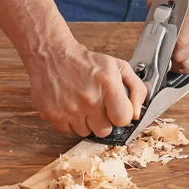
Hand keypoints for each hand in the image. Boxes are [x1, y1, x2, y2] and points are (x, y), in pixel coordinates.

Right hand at [25, 41, 146, 137]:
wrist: (51, 55)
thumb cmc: (85, 62)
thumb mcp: (117, 66)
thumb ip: (135, 89)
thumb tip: (137, 113)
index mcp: (107, 84)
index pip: (123, 119)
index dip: (121, 116)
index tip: (116, 110)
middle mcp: (89, 99)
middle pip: (105, 130)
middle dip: (103, 120)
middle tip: (96, 105)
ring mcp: (70, 109)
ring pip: (86, 132)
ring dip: (85, 122)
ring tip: (81, 104)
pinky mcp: (54, 116)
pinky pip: (69, 132)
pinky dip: (70, 123)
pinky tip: (70, 107)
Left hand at [147, 0, 188, 72]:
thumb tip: (151, 9)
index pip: (181, 40)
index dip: (166, 42)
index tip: (158, 38)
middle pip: (182, 55)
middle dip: (166, 52)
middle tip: (159, 44)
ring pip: (188, 63)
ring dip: (174, 61)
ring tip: (166, 51)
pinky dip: (185, 66)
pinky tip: (176, 58)